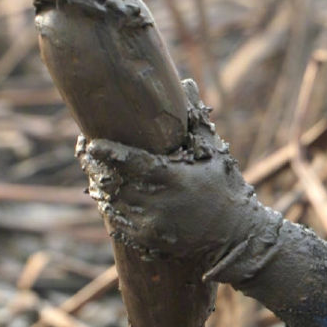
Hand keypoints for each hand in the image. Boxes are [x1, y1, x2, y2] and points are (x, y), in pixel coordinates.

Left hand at [77, 119, 276, 274]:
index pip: (128, 162)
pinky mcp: (149, 241)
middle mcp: (157, 203)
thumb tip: (185, 84)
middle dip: (96, 169)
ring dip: (101, 189)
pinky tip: (110, 199)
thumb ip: (195, 120)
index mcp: (171, 177)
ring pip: (111, 205)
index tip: (90, 143)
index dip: (106, 153)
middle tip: (88, 155)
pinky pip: (118, 226)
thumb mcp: (214, 152)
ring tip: (96, 174)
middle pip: (112, 184)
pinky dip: (111, 211)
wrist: (237, 236)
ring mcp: (151, 225)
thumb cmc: (226, 189)